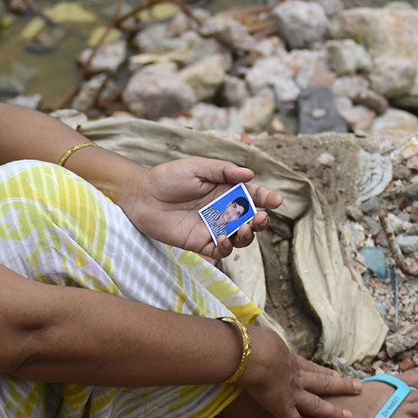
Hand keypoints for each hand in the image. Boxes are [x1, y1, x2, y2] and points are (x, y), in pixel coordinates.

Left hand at [120, 158, 284, 262]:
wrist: (141, 197)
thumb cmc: (167, 177)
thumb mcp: (196, 167)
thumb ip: (223, 170)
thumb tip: (250, 174)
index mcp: (226, 189)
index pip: (253, 194)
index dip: (267, 197)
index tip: (276, 200)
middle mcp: (224, 209)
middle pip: (252, 218)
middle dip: (261, 220)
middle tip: (259, 219)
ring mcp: (214, 227)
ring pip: (241, 236)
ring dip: (248, 236)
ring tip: (243, 230)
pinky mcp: (201, 242)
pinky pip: (221, 250)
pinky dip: (228, 248)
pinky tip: (224, 239)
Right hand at [234, 323, 363, 417]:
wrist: (254, 355)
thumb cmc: (254, 343)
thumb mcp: (263, 337)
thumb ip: (264, 341)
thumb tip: (256, 339)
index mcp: (290, 359)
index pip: (311, 367)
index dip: (324, 371)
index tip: (336, 374)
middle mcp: (297, 377)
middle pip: (323, 382)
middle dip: (341, 386)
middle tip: (358, 388)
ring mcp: (292, 393)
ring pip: (317, 404)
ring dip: (333, 411)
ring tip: (348, 417)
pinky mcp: (282, 408)